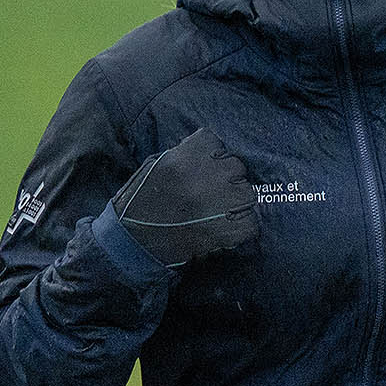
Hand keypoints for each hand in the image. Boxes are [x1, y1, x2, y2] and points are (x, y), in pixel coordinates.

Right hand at [112, 128, 258, 267]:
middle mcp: (211, 173)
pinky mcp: (234, 228)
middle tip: (206, 195)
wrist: (135, 243)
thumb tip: (210, 152)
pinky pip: (250, 222)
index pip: (215, 142)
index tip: (199, 170)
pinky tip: (220, 230)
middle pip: (235, 166)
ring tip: (212, 214)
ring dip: (234, 202)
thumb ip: (184, 154)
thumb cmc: (141, 202)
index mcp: (190, 154)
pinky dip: (239, 227)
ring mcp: (225, 200)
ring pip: (247, 192)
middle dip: (224, 179)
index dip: (208, 157)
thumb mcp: (156, 165)